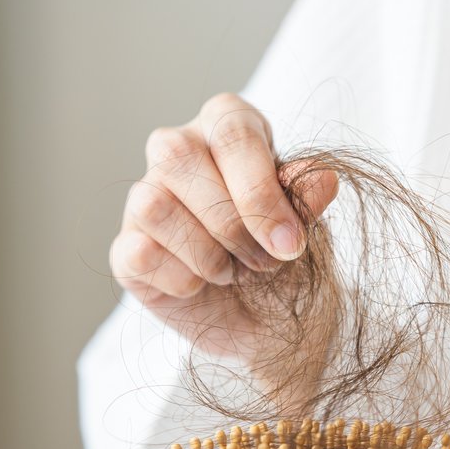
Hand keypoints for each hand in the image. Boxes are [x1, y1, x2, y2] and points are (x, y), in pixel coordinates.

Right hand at [110, 92, 338, 361]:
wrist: (271, 321)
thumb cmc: (286, 257)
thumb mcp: (308, 228)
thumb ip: (308, 200)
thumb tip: (323, 178)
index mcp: (228, 126)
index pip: (232, 131)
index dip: (260, 190)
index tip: (290, 243)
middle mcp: (177, 150)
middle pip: (181, 157)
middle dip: (233, 224)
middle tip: (266, 262)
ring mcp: (144, 197)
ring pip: (154, 204)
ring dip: (208, 254)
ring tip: (233, 271)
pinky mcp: (126, 247)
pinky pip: (140, 253)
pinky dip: (183, 280)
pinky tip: (202, 285)